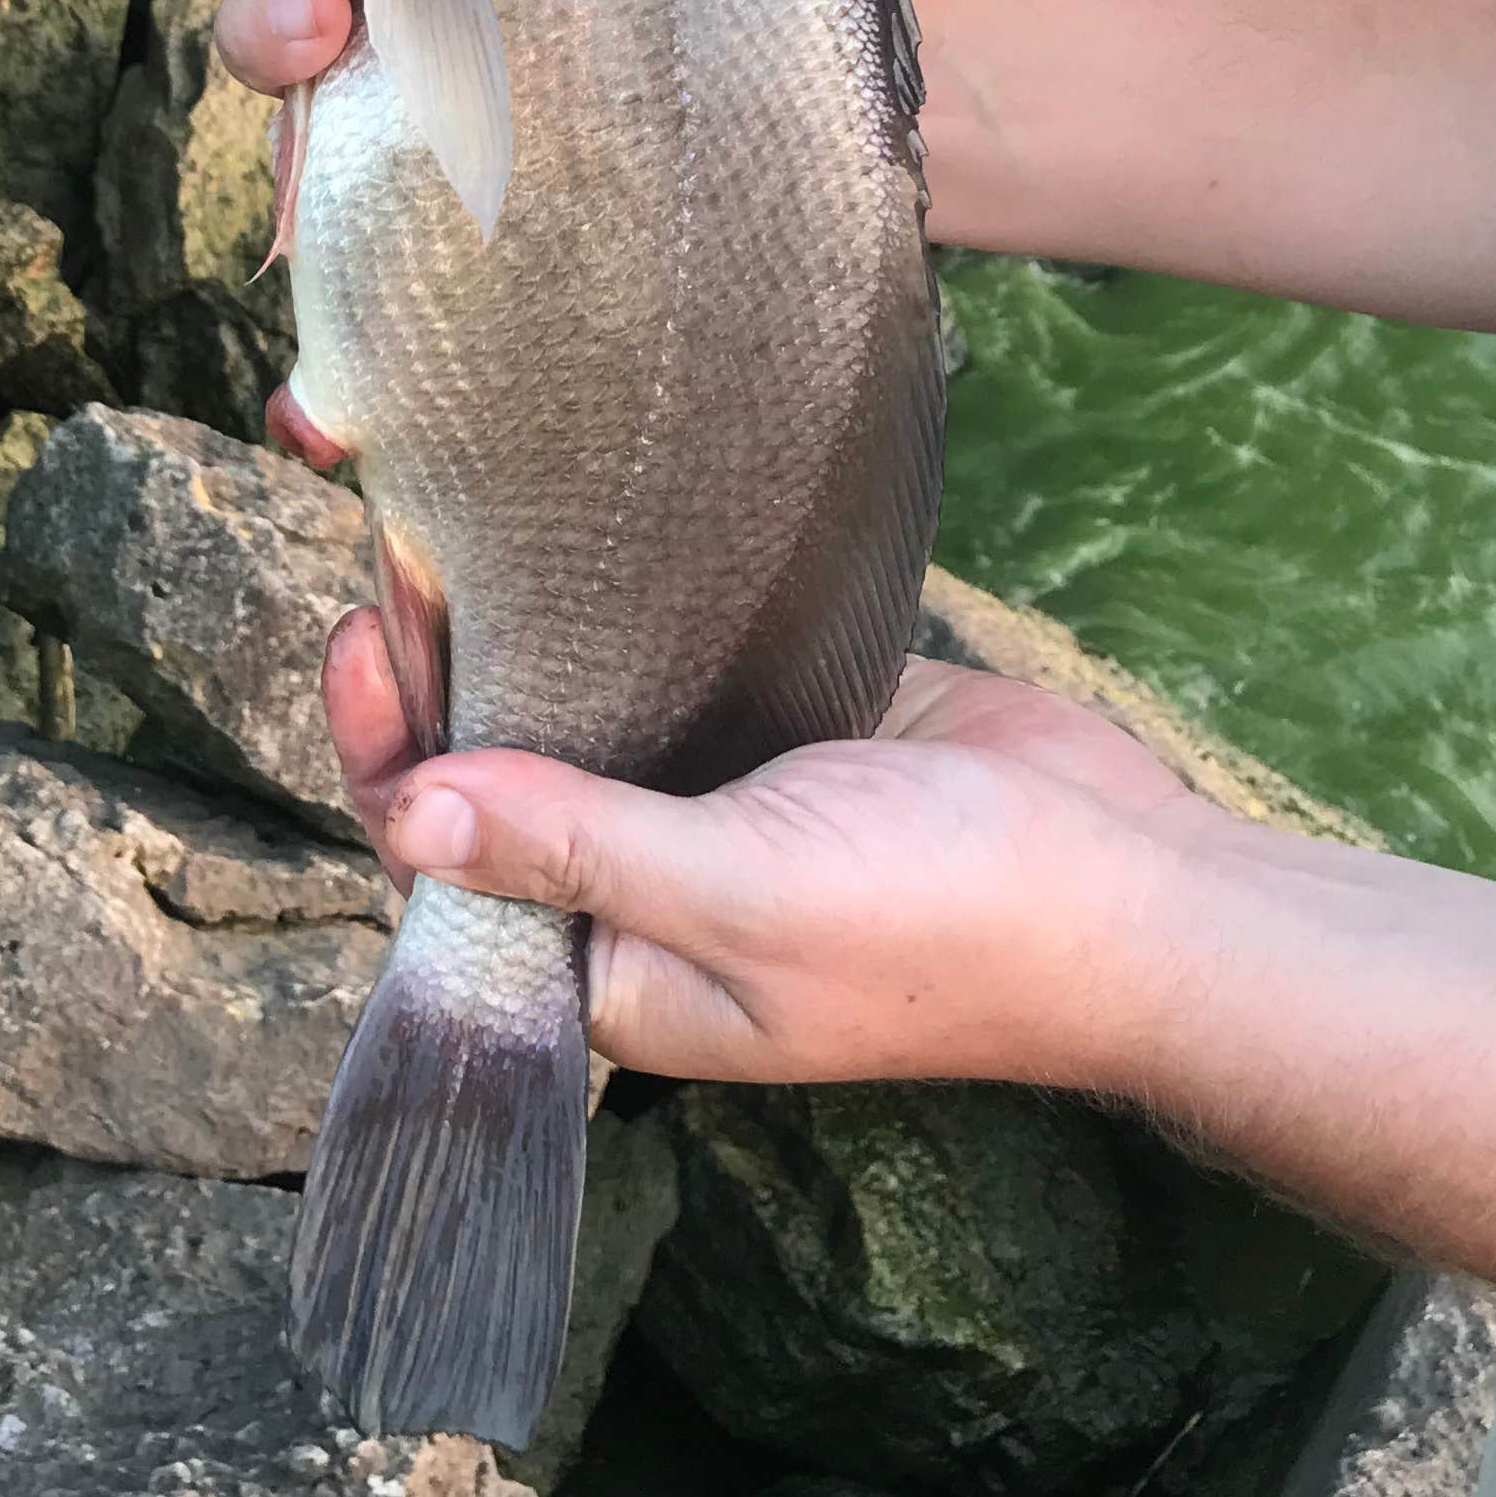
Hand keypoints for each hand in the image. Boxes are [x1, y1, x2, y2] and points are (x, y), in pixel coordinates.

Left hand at [318, 606, 1201, 1089]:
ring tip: (453, 526)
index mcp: (619, 970)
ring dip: (523, 636)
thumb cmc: (942, 925)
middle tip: (395, 554)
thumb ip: (575, 848)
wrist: (1134, 886)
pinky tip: (568, 538)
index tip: (361, 641)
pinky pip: (676, 663)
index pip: (455, 866)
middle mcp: (650, 892)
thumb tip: (410, 812)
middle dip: (442, 682)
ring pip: (584, 714)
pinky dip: (622, 610)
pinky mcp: (785, 724)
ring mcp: (718, 803)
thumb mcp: (735, 894)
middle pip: (505, 780)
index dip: (391, 760)